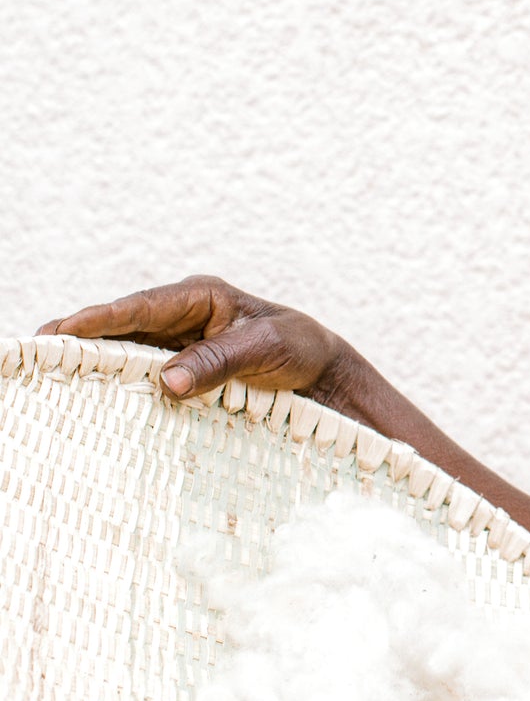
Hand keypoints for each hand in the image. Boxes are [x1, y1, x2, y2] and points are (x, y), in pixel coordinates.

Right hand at [39, 275, 353, 404]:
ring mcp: (179, 345)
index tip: (62, 331)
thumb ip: (219, 361)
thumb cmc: (299, 349)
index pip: (141, 307)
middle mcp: (182, 317)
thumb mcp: (266, 348)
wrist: (324, 375)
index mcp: (201, 296)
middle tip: (35, 355)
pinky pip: (143, 377)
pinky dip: (119, 387)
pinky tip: (93, 403)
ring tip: (49, 380)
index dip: (99, 319)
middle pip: (122, 329)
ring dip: (94, 366)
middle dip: (80, 341)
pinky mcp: (183, 373)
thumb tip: (167, 381)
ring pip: (126, 353)